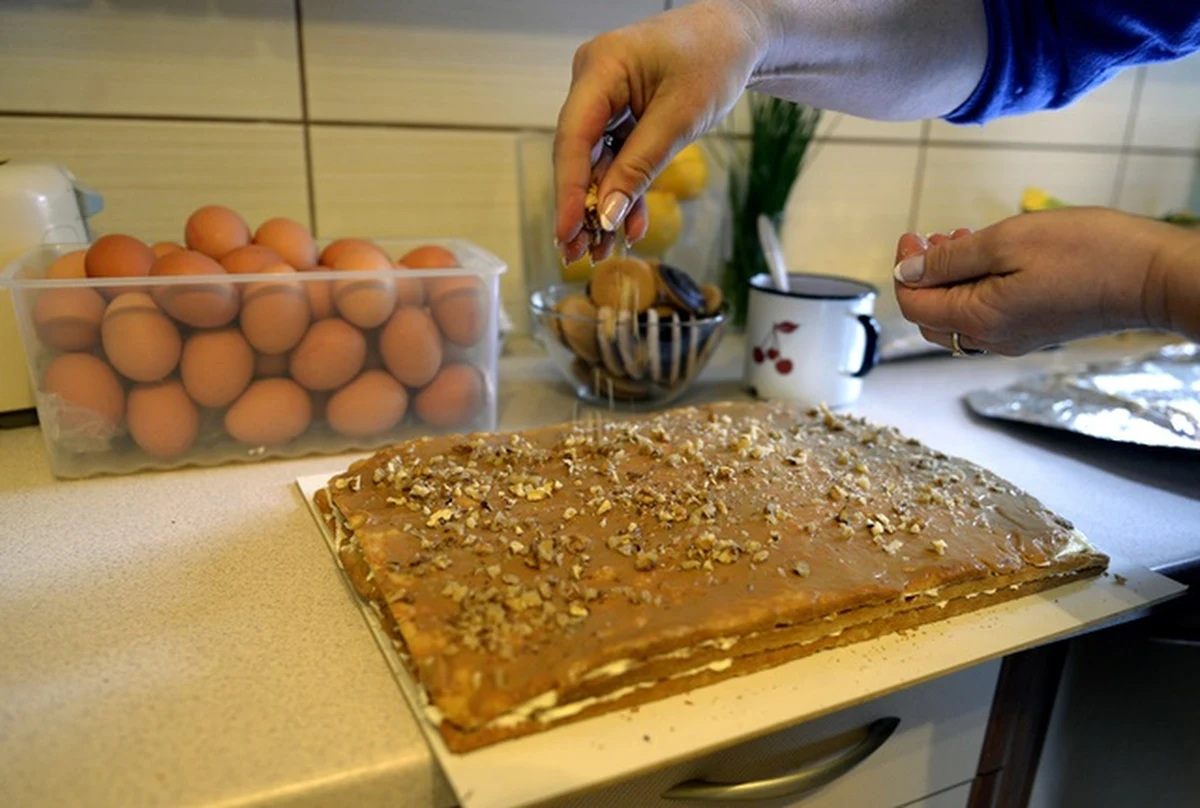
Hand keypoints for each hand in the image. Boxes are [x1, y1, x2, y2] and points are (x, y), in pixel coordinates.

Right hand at [554, 0, 766, 262]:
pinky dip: (623, 188)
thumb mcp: (681, 117)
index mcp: (601, 67)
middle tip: (576, 254)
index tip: (567, 231)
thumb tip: (608, 214)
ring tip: (601, 251)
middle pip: (577, 153)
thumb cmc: (714, 58)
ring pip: (595, 161)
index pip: (573, 136)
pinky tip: (627, 224)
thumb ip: (641, 166)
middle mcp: (592, 81)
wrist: (736, 36)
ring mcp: (603, 97)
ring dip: (602, 205)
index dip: (568, 190)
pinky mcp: (618, 113)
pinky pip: (615, 156)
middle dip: (581, 206)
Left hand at [892, 208, 1169, 355]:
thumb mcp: (1007, 241)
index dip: (905, 270)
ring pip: (959, 316)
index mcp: (979, 320)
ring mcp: (1015, 338)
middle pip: (932, 316)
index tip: (912, 235)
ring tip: (960, 239)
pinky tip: (990, 258)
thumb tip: (907, 273)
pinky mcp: (1036, 330)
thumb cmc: (1088, 252)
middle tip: (932, 238)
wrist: (1154, 276)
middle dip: (924, 276)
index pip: (915, 305)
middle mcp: (992, 339)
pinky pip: (988, 315)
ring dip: (950, 280)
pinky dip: (976, 287)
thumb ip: (951, 260)